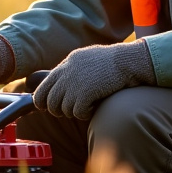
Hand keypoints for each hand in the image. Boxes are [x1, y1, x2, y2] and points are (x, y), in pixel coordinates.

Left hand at [34, 40, 155, 119]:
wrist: (129, 61)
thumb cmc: (113, 62)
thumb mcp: (88, 58)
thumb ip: (72, 69)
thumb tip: (59, 85)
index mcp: (67, 63)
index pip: (43, 86)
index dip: (42, 101)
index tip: (46, 108)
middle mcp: (67, 72)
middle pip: (50, 101)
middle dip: (57, 110)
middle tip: (67, 112)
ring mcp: (75, 83)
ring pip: (63, 109)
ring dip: (74, 112)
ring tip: (86, 106)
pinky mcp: (85, 92)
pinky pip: (77, 113)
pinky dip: (85, 114)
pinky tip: (93, 108)